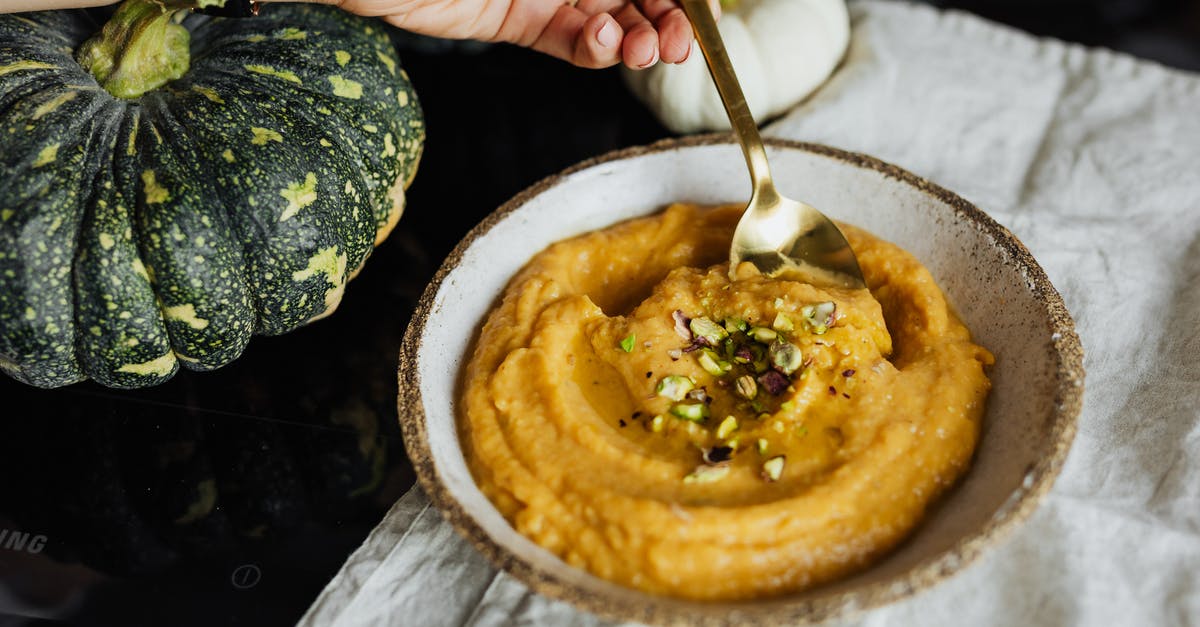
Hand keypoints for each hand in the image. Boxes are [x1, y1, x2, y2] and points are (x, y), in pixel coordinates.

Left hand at [321, 0, 716, 68]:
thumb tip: (621, 7)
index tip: (704, 14)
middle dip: (665, 16)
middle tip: (680, 44)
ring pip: (608, 15)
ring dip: (636, 38)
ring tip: (646, 51)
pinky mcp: (515, 17)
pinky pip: (567, 38)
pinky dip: (593, 49)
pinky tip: (605, 46)